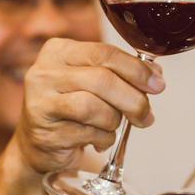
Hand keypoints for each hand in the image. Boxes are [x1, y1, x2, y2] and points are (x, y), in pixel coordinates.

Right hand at [15, 38, 164, 175]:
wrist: (37, 144)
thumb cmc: (71, 108)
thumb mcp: (92, 82)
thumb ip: (120, 73)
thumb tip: (155, 75)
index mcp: (59, 51)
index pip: (104, 53)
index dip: (136, 69)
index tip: (157, 85)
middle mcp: (44, 72)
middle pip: (102, 80)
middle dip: (133, 100)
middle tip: (146, 115)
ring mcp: (40, 102)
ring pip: (94, 108)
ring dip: (114, 121)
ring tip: (112, 126)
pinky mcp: (43, 132)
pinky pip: (88, 134)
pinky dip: (103, 139)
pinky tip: (97, 139)